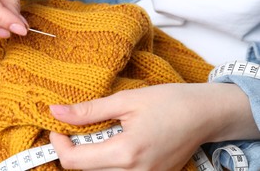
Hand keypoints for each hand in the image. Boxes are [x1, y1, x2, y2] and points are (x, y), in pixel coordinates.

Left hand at [49, 83, 257, 169]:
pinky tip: (113, 143)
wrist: (205, 114)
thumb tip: (57, 111)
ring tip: (94, 135)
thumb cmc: (170, 102)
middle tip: (74, 129)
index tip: (58, 128)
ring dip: (89, 159)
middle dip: (73, 151)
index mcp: (126, 153)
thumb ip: (88, 110)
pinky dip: (107, 162)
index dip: (58, 145)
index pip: (75, 162)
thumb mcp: (126, 100)